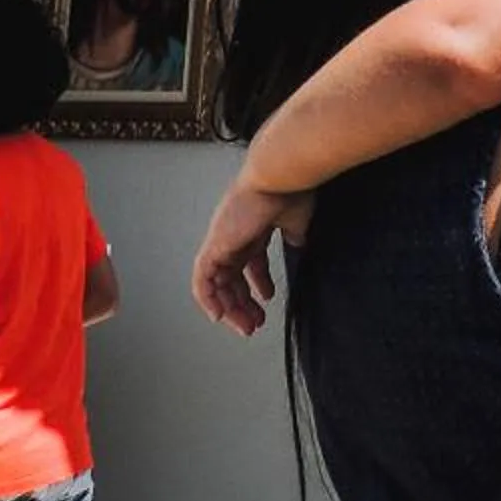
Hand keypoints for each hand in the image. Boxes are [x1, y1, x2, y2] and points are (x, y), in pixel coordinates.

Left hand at [191, 176, 311, 337]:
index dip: (257, 285)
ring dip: (230, 307)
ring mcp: (222, 241)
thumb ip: (294, 237)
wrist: (278, 175)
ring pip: (217, 283)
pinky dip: (208, 299)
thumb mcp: (296, 222)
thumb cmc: (289, 189)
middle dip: (244, 304)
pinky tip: (219, 315)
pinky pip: (202, 279)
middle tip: (254, 324)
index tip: (267, 300)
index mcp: (253, 229)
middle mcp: (234, 236)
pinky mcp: (215, 245)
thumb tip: (298, 246)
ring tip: (245, 325)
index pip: (249, 263)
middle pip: (232, 278)